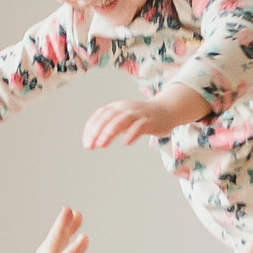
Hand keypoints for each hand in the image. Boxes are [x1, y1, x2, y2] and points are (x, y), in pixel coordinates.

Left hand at [83, 86, 204, 149]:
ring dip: (110, 132)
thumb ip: (109, 127)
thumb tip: (93, 140)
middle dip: (97, 131)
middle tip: (91, 146)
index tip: (86, 142)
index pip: (100, 115)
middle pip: (108, 117)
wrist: (166, 110)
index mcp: (117, 107)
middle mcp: (126, 108)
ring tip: (102, 144)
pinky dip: (132, 133)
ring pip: (122, 120)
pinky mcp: (150, 121)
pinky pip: (140, 126)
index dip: (91, 128)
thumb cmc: (142, 117)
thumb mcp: (123, 119)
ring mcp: (138, 114)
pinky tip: (126, 142)